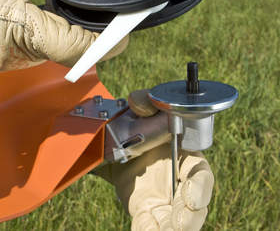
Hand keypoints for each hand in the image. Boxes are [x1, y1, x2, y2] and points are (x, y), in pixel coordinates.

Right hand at [0, 0, 127, 70]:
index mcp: (21, 32)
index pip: (76, 47)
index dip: (105, 42)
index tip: (124, 33)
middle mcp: (19, 55)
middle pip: (69, 50)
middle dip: (89, 31)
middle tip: (103, 10)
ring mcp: (12, 61)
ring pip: (54, 50)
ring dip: (68, 30)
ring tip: (74, 5)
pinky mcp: (6, 59)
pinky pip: (39, 50)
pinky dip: (50, 32)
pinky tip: (46, 11)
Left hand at [95, 90, 213, 230]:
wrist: (118, 146)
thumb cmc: (141, 128)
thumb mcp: (140, 112)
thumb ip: (143, 102)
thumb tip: (141, 102)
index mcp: (187, 158)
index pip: (201, 174)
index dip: (199, 187)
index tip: (191, 196)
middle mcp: (181, 182)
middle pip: (195, 205)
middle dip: (189, 217)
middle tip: (178, 224)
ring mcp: (167, 200)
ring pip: (177, 221)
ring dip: (173, 227)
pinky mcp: (150, 211)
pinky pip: (153, 226)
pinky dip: (150, 230)